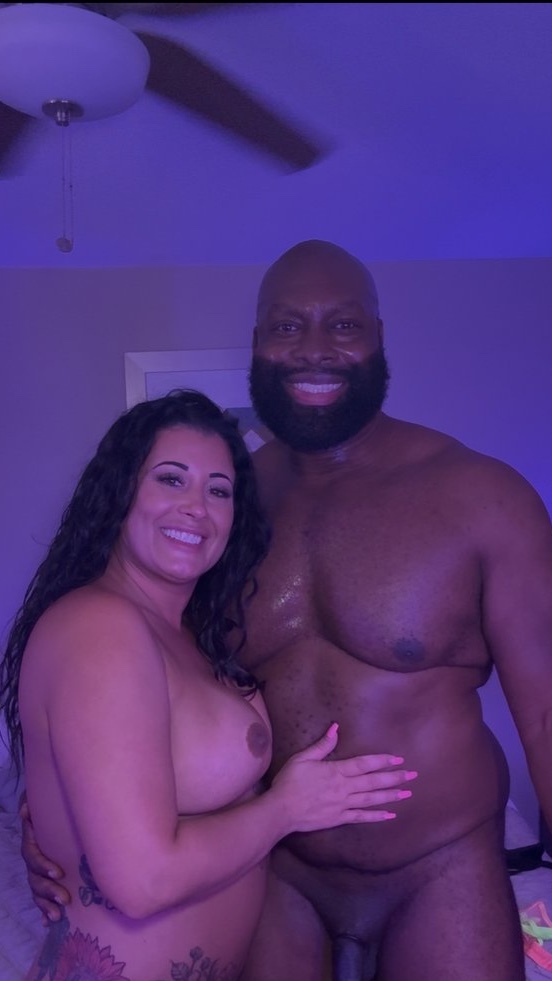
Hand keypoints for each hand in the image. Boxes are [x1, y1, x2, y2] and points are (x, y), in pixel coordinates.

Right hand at [19, 796, 71, 923]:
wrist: (48, 815)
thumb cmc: (46, 810)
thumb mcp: (40, 803)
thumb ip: (32, 805)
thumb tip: (25, 810)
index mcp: (31, 845)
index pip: (34, 858)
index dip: (44, 866)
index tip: (59, 873)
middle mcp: (31, 862)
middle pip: (36, 880)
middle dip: (49, 891)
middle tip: (65, 899)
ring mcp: (36, 874)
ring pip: (37, 892)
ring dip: (45, 905)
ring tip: (58, 916)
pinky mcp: (44, 882)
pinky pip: (40, 899)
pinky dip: (42, 912)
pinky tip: (48, 924)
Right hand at [271, 723, 416, 832]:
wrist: (281, 810)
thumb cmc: (290, 782)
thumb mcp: (302, 758)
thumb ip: (322, 745)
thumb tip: (336, 728)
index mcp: (336, 771)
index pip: (364, 764)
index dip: (382, 761)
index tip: (398, 759)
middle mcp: (344, 788)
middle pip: (373, 781)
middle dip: (395, 778)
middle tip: (413, 775)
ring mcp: (343, 804)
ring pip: (372, 799)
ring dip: (391, 795)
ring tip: (408, 793)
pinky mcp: (339, 818)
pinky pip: (362, 817)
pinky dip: (377, 816)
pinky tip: (390, 815)